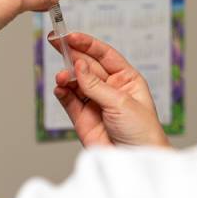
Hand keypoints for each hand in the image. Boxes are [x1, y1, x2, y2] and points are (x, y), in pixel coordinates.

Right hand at [50, 32, 170, 148]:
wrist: (135, 161)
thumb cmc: (141, 132)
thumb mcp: (121, 103)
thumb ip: (96, 85)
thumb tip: (78, 66)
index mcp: (127, 79)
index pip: (104, 55)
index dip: (87, 44)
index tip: (71, 36)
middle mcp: (110, 89)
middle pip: (87, 65)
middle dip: (72, 54)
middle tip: (55, 42)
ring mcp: (96, 103)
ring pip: (76, 82)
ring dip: (67, 76)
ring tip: (63, 77)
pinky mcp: (83, 118)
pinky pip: (69, 100)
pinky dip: (62, 92)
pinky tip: (60, 87)